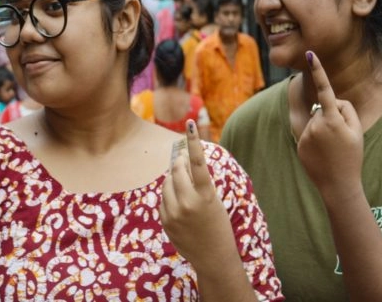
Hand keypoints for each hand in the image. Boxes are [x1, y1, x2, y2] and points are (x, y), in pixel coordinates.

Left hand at [159, 120, 236, 269]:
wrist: (213, 257)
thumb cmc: (218, 225)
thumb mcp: (214, 201)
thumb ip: (198, 182)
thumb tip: (179, 162)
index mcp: (206, 195)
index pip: (198, 162)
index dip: (194, 141)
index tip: (190, 124)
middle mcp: (188, 202)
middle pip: (176, 169)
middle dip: (178, 162)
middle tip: (182, 159)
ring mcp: (174, 213)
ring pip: (166, 183)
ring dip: (173, 179)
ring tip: (185, 188)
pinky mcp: (165, 221)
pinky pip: (163, 199)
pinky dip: (169, 196)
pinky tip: (180, 205)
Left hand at [297, 51, 363, 202]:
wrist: (338, 184)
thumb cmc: (352, 156)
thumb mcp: (357, 130)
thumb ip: (346, 109)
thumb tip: (333, 101)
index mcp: (331, 119)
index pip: (325, 89)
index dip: (318, 70)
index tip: (310, 53)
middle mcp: (315, 124)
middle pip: (324, 109)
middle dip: (332, 117)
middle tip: (342, 139)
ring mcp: (305, 135)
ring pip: (316, 121)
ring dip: (324, 129)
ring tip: (332, 148)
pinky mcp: (299, 144)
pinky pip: (309, 132)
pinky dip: (316, 139)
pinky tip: (323, 154)